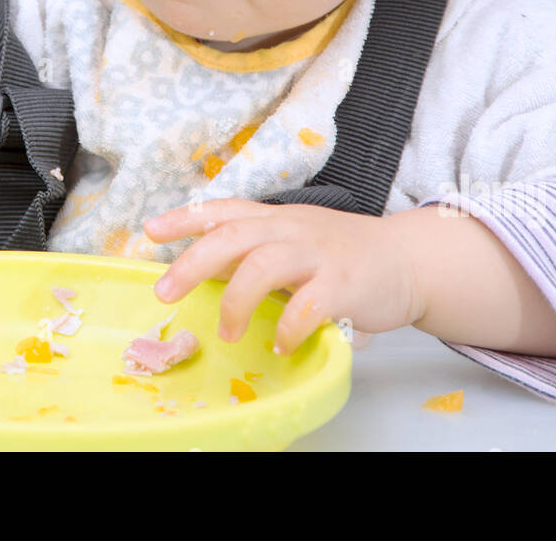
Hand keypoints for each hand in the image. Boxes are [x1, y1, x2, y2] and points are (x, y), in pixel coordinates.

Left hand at [143, 199, 423, 356]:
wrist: (405, 258)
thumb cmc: (341, 254)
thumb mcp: (292, 240)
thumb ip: (252, 249)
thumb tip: (202, 265)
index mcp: (275, 219)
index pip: (222, 210)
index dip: (184, 218)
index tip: (149, 231)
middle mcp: (291, 229)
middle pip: (232, 236)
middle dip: (193, 263)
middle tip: (165, 291)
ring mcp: (317, 254)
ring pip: (263, 265)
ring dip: (237, 302)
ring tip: (229, 332)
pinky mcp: (343, 283)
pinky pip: (307, 306)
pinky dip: (287, 328)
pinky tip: (281, 344)